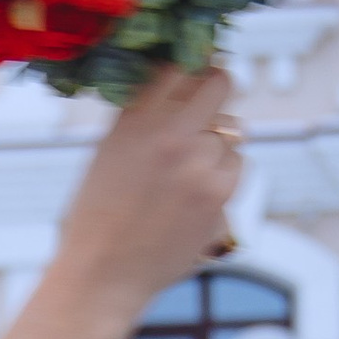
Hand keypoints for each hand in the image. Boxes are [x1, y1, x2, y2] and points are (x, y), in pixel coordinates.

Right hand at [51, 63, 243, 327]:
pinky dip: (224, 177)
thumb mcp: (110, 151)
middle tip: (215, 105)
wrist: (102, 274)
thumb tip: (187, 82)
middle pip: (221, 83)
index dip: (196, 65)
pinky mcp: (219, 193)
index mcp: (134, 118)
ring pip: (234, 133)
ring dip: (219, 147)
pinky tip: (196, 198)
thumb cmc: (99, 215)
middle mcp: (167, 133)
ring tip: (187, 177)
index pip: (180, 64)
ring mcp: (197, 162)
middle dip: (221, 89)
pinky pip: (239, 166)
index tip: (199, 71)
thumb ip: (145, 116)